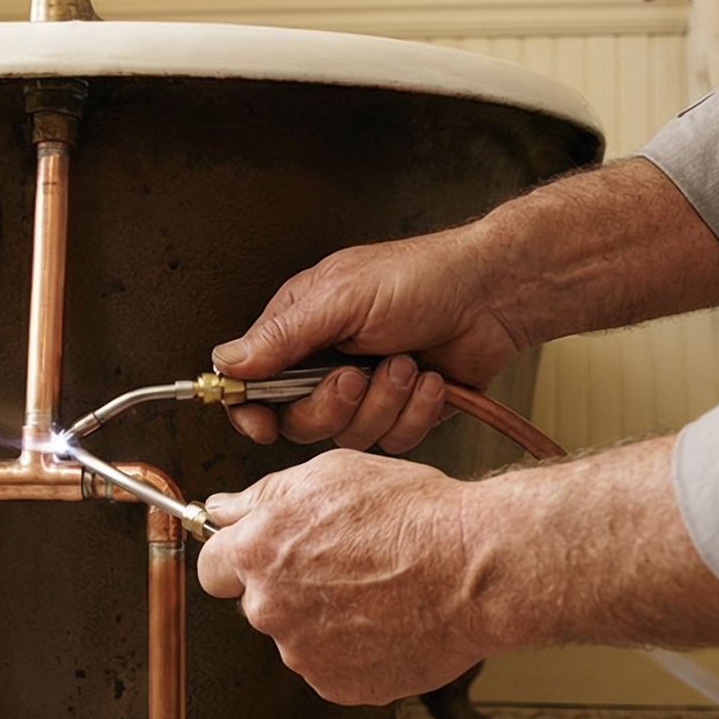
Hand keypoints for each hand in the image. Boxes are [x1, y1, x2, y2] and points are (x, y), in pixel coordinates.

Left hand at [196, 452, 492, 704]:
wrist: (476, 569)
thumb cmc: (415, 517)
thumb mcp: (332, 474)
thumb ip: (264, 496)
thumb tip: (225, 509)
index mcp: (259, 552)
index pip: (212, 567)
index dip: (237, 559)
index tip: (256, 558)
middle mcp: (270, 608)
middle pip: (258, 604)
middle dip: (289, 588)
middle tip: (344, 566)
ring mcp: (303, 654)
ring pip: (299, 637)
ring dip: (325, 620)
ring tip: (379, 591)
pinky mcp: (338, 686)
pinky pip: (334, 667)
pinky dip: (355, 650)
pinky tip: (390, 620)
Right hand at [211, 231, 523, 451]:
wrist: (492, 296)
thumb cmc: (421, 278)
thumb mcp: (340, 299)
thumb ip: (281, 337)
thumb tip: (226, 361)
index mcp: (302, 329)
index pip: (255, 383)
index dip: (253, 410)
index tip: (262, 424)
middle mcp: (329, 363)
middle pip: (300, 421)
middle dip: (333, 405)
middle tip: (356, 375)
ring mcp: (367, 391)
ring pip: (350, 435)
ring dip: (384, 403)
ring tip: (406, 364)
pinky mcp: (403, 412)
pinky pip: (394, 440)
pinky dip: (416, 413)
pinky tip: (431, 380)